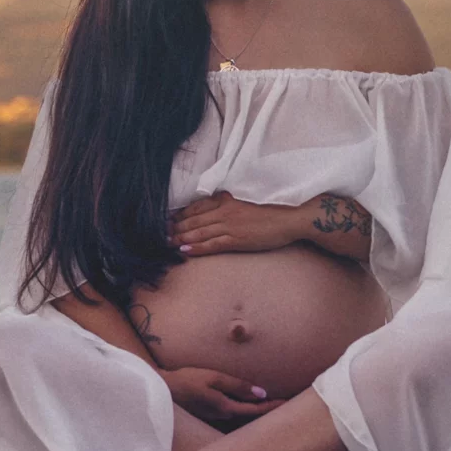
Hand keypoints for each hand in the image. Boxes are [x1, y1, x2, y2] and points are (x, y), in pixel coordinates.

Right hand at [161, 366, 285, 423]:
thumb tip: (262, 392)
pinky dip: (245, 409)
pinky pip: (233, 413)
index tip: (288, 402)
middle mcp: (223, 417)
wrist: (162, 390)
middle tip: (287, 404)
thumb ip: (237, 385)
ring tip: (273, 404)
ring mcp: (215, 417)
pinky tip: (249, 403)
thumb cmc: (187, 380)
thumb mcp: (213, 378)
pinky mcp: (209, 414)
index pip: (256, 410)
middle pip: (251, 416)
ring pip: (242, 415)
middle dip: (268, 410)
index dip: (273, 406)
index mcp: (226, 408)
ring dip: (257, 410)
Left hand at [169, 192, 303, 255]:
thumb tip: (214, 211)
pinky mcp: (236, 239)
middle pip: (194, 219)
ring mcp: (230, 225)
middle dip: (176, 227)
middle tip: (161, 234)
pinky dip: (196, 247)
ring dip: (181, 238)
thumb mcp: (245, 205)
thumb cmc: (270, 214)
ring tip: (167, 243)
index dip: (181, 215)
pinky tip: (184, 250)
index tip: (169, 220)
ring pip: (199, 232)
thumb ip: (229, 206)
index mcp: (226, 201)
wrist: (288, 220)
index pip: (197, 207)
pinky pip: (211, 244)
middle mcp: (225, 211)